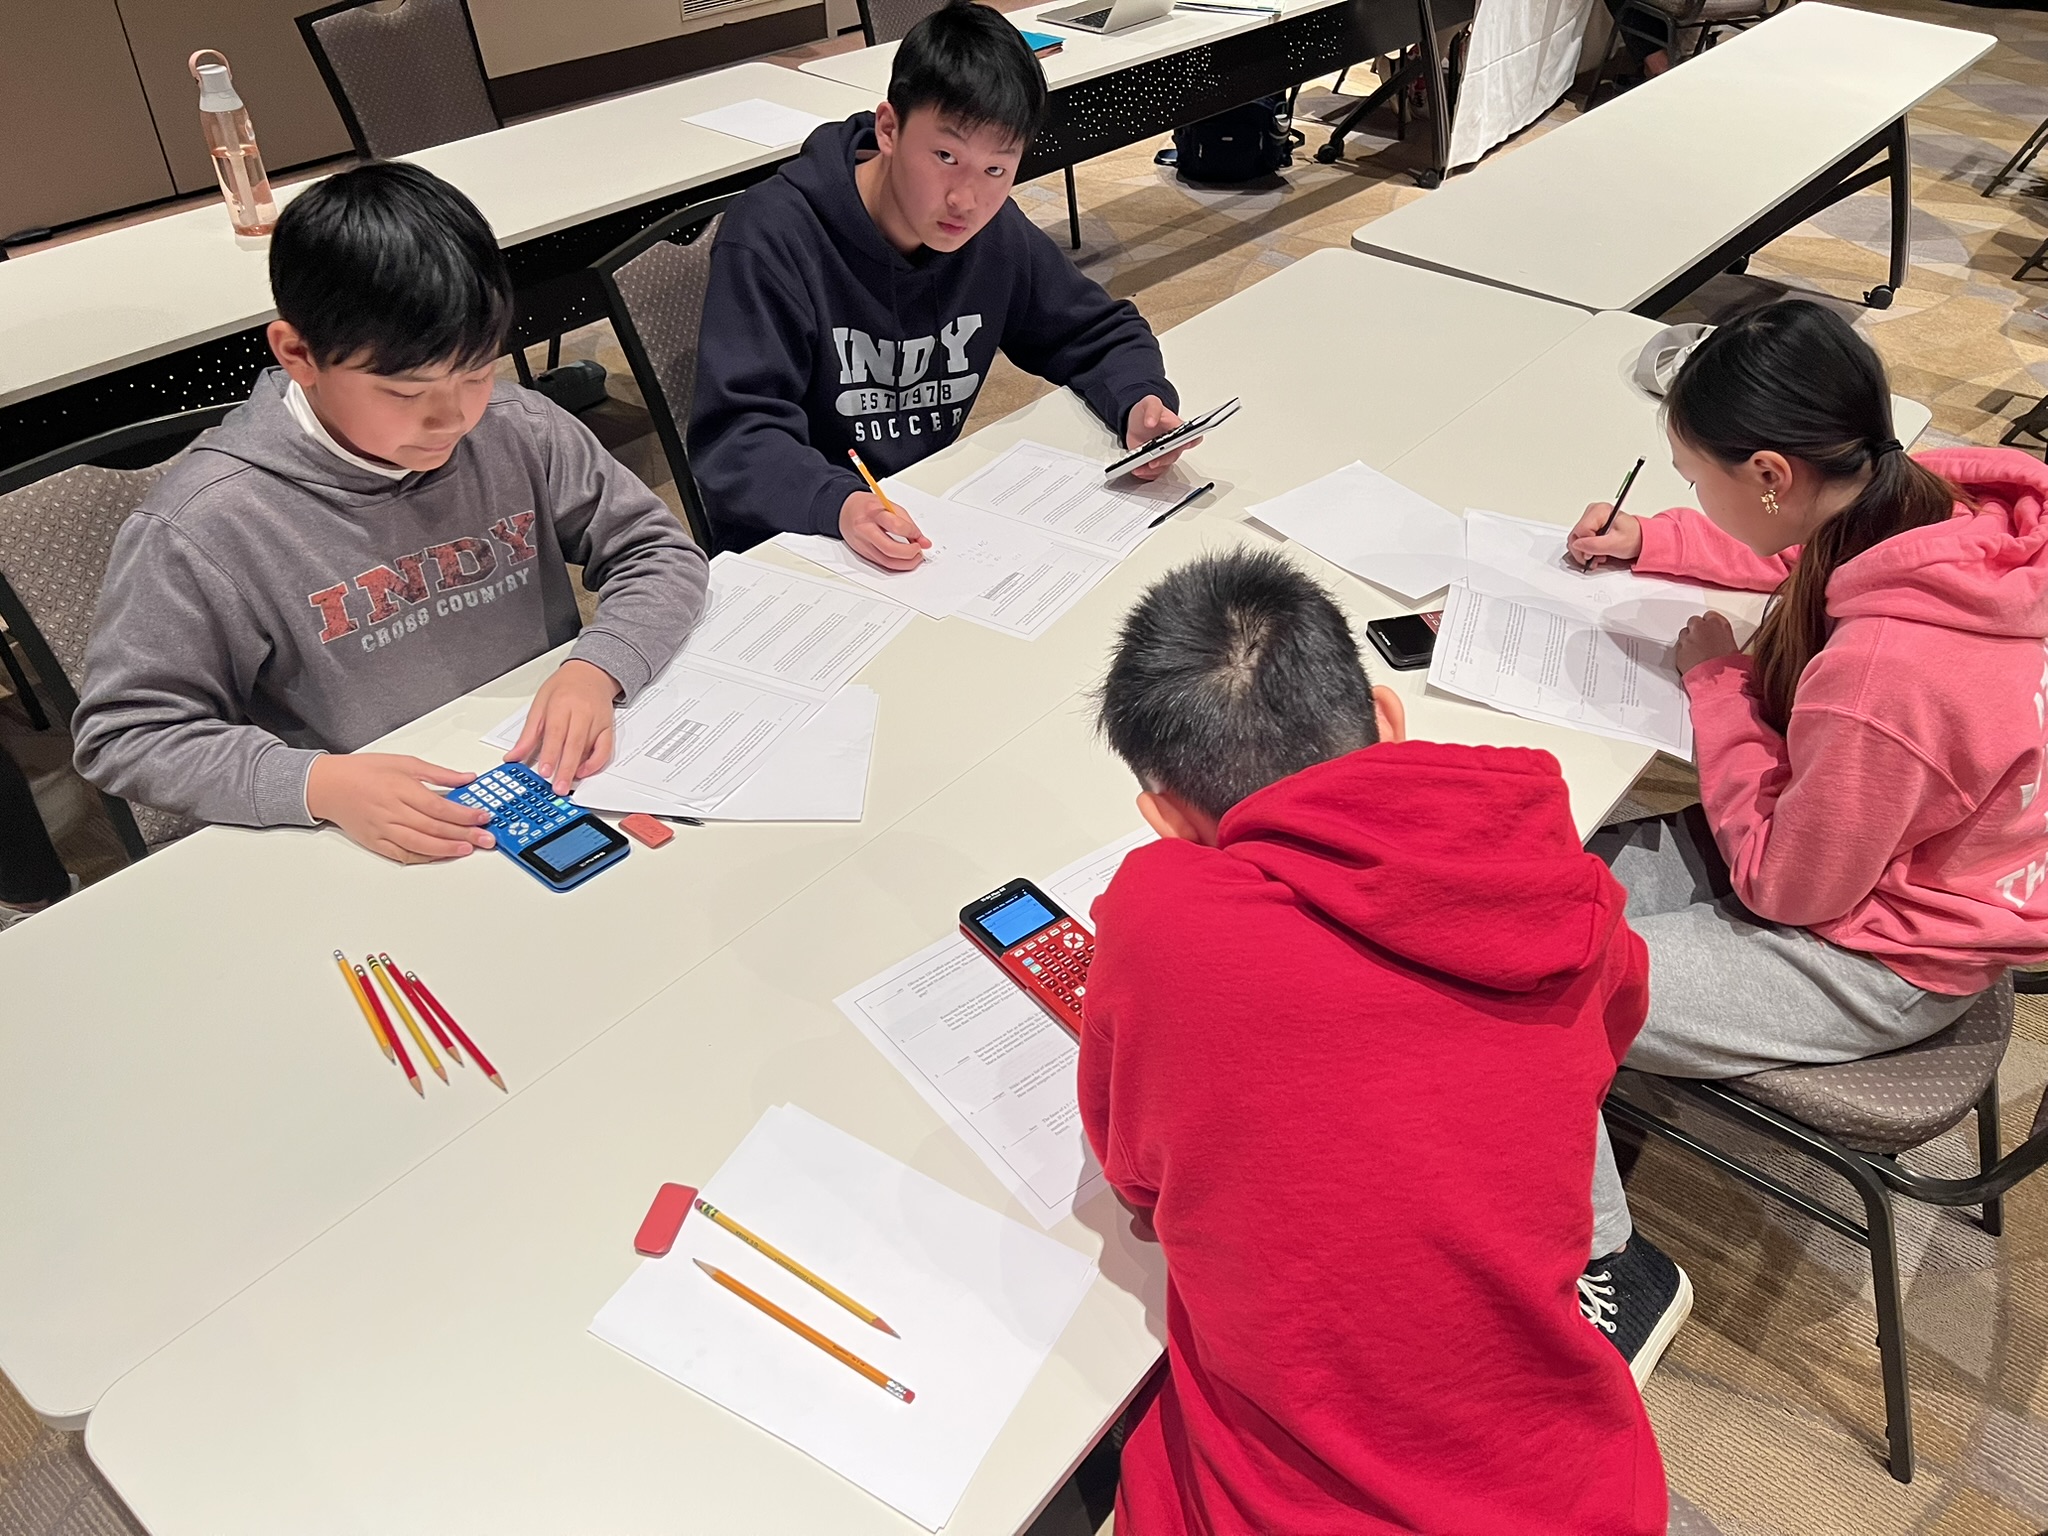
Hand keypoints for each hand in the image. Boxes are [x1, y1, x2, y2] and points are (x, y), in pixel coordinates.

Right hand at [306, 753, 494, 864]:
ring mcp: (382, 829)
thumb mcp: (404, 762)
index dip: (463, 814)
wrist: (327, 785)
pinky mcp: (375, 842)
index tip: (483, 817)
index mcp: (400, 788)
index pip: (439, 805)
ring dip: (446, 849)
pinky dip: (423, 857)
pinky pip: (402, 854)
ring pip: (420, 844)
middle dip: (464, 834)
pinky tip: (440, 856)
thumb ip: (438, 774)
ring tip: (467, 850)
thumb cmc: (364, 771)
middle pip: (433, 827)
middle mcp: (391, 811)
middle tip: (486, 839)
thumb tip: (467, 778)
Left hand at [506, 658, 618, 793]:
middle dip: (566, 768)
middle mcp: (582, 712)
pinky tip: (584, 771)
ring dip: (579, 768)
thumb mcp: (540, 704)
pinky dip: (597, 763)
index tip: (544, 771)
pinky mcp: (608, 728)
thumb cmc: (563, 688)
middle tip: (559, 787)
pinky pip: (606, 749)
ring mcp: (597, 721)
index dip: (550, 753)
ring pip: (591, 748)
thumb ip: (529, 734)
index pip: (556, 732)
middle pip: (574, 743)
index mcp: (561, 704)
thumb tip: (513, 756)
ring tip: (569, 783)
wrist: (591, 673)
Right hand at [840, 489, 929, 570]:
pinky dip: (897, 564)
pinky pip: (883, 564)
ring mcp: (863, 544)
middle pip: (890, 549)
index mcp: (873, 513)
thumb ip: (908, 523)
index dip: (912, 533)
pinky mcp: (863, 554)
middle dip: (909, 553)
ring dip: (906, 563)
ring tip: (915, 556)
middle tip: (919, 549)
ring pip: (887, 562)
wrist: (845, 511)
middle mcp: (866, 530)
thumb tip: (924, 541)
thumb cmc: (868, 507)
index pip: (896, 526)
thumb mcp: (889, 506)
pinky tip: (905, 559)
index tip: (919, 536)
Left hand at [1123, 395, 1198, 481]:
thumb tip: (1151, 421)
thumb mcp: (1150, 403)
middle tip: (1153, 461)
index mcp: (1178, 429)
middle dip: (1164, 460)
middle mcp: (1174, 444)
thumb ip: (1153, 408)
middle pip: (1174, 456)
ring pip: (1163, 467)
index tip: (1185, 443)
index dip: (1192, 441)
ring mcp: (1165, 455)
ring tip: (1139, 468)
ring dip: (1152, 470)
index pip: (1193, 436)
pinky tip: (1138, 470)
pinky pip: (1154, 473)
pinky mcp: (1155, 463)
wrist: (1135, 422)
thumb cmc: (1147, 413)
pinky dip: (1145, 473)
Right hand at [1566, 502, 1643, 569]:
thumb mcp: (1615, 544)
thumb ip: (1595, 545)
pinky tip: (1596, 553)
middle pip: (1575, 535)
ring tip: (1597, 556)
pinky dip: (1586, 549)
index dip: (1585, 546)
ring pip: (1575, 539)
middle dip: (1583, 551)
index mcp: (1600, 511)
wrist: (1641, 539)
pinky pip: (1579, 539)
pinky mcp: (1590, 525)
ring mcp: (1590, 518)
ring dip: (1584, 552)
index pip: (1580, 530)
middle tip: (1594, 559)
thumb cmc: (1634, 538)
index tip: (1594, 554)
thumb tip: (1577, 545)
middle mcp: (1593, 511)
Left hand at [1674, 611, 1740, 675]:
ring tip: (1696, 651)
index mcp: (1718, 623)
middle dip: (1697, 629)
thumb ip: (1723, 638)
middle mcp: (1701, 627)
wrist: (1716, 679)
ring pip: (1684, 633)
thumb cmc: (1728, 665)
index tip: (1711, 630)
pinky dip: (1683, 650)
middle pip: (1694, 621)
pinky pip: (1679, 646)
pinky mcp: (1679, 649)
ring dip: (1689, 639)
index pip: (1710, 615)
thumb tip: (1723, 643)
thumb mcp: (1733, 646)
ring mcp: (1688, 637)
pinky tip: (1691, 659)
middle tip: (1703, 641)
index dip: (1710, 624)